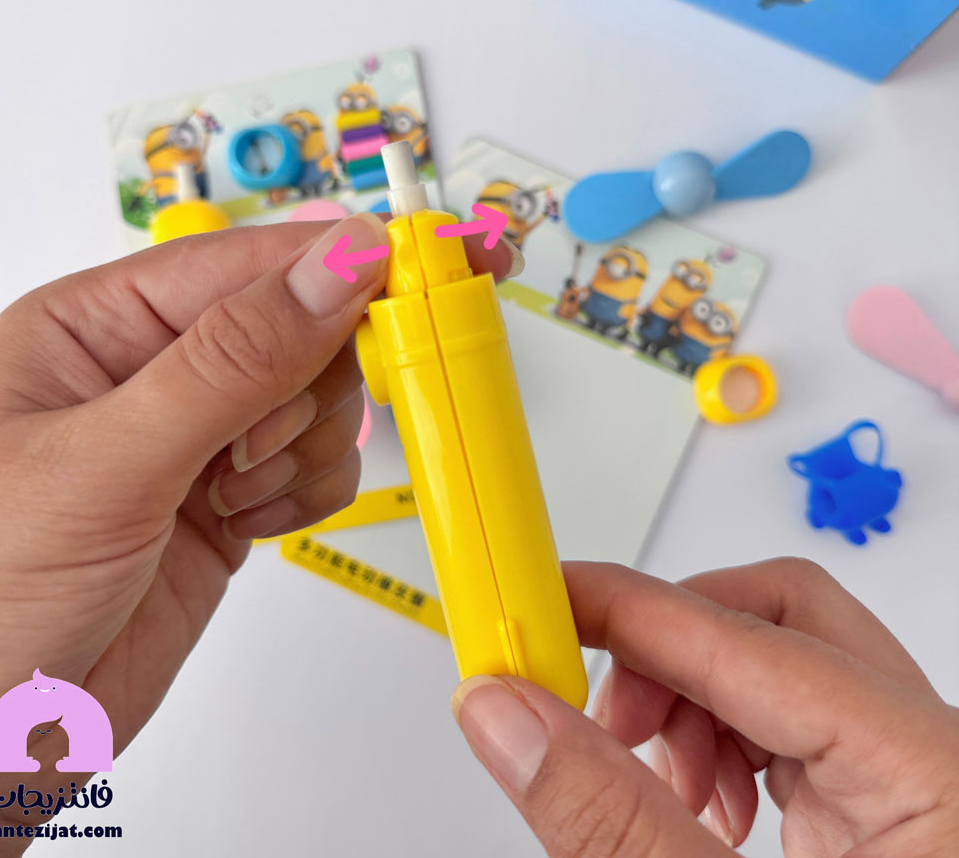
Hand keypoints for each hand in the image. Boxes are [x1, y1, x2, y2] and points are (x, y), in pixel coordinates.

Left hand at [0, 214, 512, 845]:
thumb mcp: (107, 464)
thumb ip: (233, 361)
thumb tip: (337, 267)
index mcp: (101, 324)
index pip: (246, 262)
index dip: (334, 261)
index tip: (412, 267)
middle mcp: (156, 370)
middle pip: (302, 327)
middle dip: (304, 387)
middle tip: (253, 449)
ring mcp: (200, 436)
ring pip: (322, 400)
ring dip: (302, 450)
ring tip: (230, 499)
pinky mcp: (233, 498)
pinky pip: (320, 465)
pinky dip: (307, 494)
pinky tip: (249, 525)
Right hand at [453, 558, 958, 855]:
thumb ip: (610, 822)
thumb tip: (509, 716)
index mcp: (937, 776)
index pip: (749, 635)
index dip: (629, 608)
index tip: (541, 601)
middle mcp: (938, 758)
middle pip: (783, 617)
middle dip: (670, 647)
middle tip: (592, 702)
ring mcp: (915, 778)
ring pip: (778, 662)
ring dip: (688, 701)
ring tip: (646, 784)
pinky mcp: (885, 803)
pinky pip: (785, 721)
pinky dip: (715, 743)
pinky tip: (694, 808)